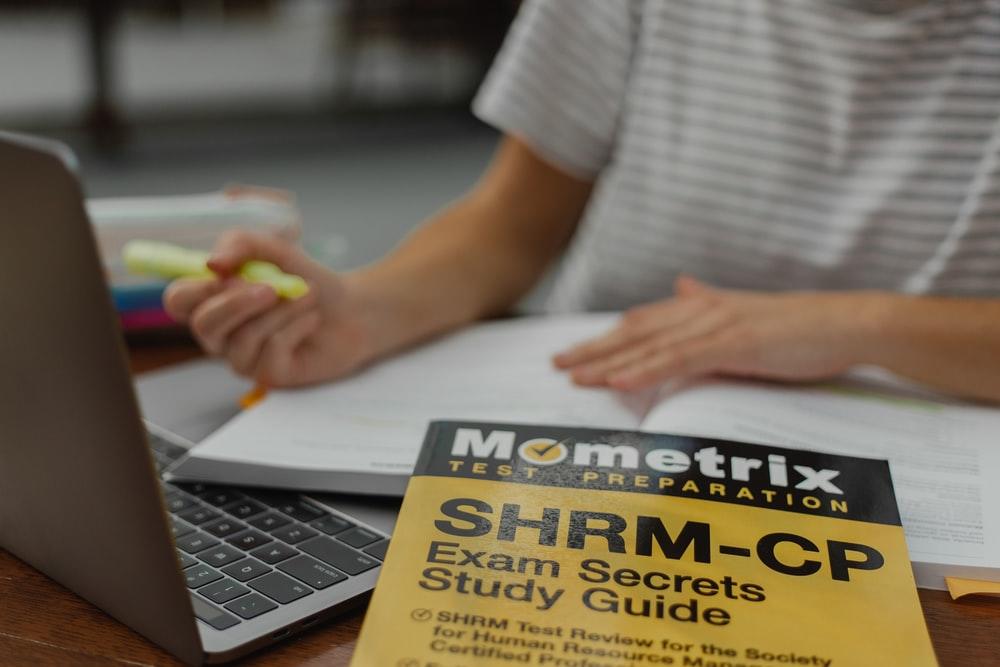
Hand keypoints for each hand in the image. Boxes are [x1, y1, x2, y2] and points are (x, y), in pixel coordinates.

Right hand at [163, 230, 372, 386]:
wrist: (351, 307)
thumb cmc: (305, 279)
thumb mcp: (273, 250)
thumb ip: (239, 245)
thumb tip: (212, 263)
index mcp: (213, 301)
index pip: (178, 301)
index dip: (195, 289)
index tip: (225, 273)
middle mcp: (221, 334)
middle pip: (204, 325)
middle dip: (238, 302)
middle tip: (274, 287)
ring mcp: (243, 358)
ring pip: (243, 339)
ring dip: (281, 311)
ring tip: (306, 297)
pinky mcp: (270, 376)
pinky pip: (271, 352)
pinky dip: (296, 328)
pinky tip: (310, 321)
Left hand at [553, 276, 878, 390]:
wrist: (846, 323)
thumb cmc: (797, 327)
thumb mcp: (743, 314)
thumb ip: (708, 303)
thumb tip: (682, 285)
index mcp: (701, 307)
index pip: (640, 324)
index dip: (604, 339)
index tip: (572, 353)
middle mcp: (700, 310)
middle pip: (634, 333)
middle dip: (592, 350)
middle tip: (555, 366)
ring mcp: (716, 325)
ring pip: (650, 347)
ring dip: (608, 363)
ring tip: (574, 378)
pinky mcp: (734, 343)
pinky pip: (680, 361)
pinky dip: (646, 371)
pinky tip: (619, 383)